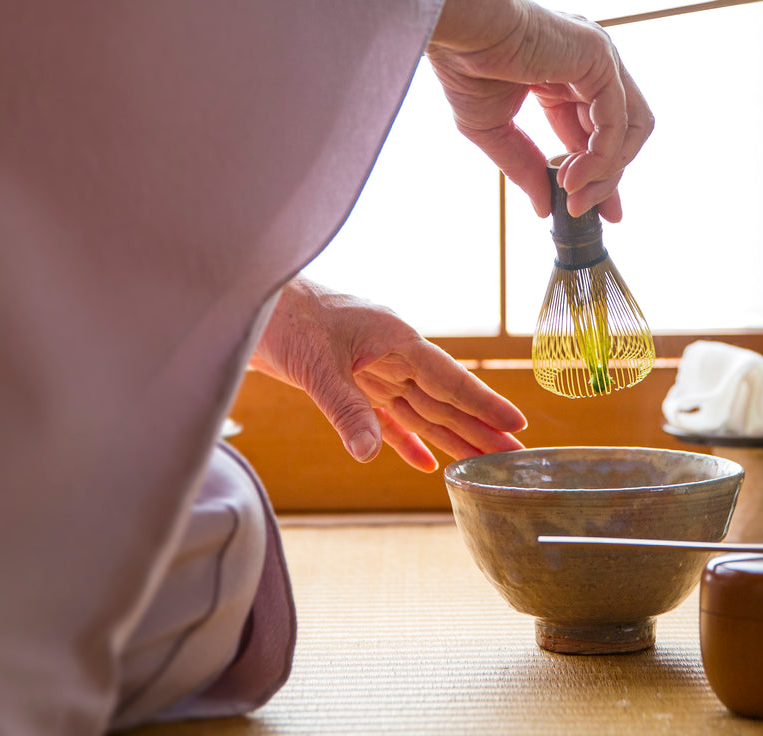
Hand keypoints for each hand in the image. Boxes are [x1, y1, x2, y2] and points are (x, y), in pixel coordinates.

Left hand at [249, 277, 525, 471]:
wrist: (245, 302)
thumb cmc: (283, 317)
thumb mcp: (316, 365)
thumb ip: (346, 410)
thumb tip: (371, 454)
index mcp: (395, 338)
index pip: (450, 378)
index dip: (483, 403)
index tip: (516, 422)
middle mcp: (390, 354)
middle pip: (443, 398)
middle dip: (478, 426)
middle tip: (513, 453)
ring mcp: (371, 368)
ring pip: (420, 409)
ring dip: (450, 435)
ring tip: (482, 459)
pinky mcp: (348, 382)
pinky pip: (386, 416)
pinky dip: (405, 439)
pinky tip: (426, 462)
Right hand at [426, 0, 654, 220]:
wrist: (458, 29)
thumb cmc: (465, 66)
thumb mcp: (494, 129)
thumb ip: (523, 166)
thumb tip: (542, 208)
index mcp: (568, 76)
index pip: (598, 131)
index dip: (598, 172)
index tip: (589, 209)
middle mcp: (592, 65)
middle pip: (622, 133)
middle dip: (608, 177)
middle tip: (581, 209)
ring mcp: (600, 59)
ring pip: (630, 129)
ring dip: (607, 171)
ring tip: (572, 196)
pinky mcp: (600, 59)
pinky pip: (616, 121)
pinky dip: (601, 156)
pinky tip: (570, 177)